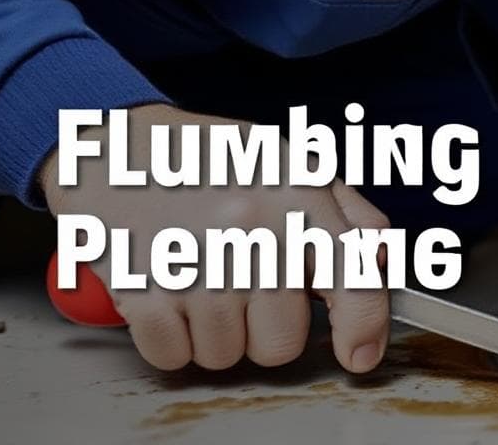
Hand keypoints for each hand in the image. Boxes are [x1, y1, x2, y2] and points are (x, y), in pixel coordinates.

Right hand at [40, 104, 389, 372]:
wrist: (115, 141)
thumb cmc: (211, 156)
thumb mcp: (291, 162)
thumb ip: (349, 211)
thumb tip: (381, 261)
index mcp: (300, 196)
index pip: (356, 282)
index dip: (364, 331)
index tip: (359, 355)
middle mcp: (255, 230)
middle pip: (282, 342)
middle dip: (266, 328)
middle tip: (246, 287)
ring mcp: (196, 261)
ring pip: (226, 355)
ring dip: (217, 332)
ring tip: (203, 277)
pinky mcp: (141, 286)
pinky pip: (172, 356)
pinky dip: (171, 338)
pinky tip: (172, 291)